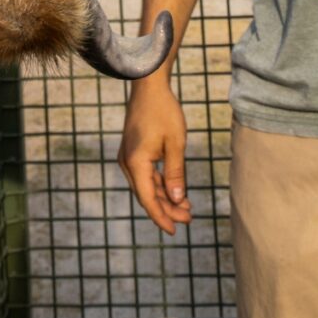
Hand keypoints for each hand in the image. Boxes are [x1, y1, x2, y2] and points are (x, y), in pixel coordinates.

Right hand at [119, 79, 191, 233]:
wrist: (148, 87)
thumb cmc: (164, 111)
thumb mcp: (175, 143)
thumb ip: (176, 174)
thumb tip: (178, 201)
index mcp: (136, 162)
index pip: (148, 199)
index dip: (161, 217)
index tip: (175, 230)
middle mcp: (128, 163)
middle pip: (146, 195)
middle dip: (167, 209)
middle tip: (189, 218)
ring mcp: (128, 157)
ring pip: (146, 186)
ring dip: (165, 198)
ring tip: (186, 208)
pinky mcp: (133, 152)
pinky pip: (145, 175)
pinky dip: (160, 185)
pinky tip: (175, 191)